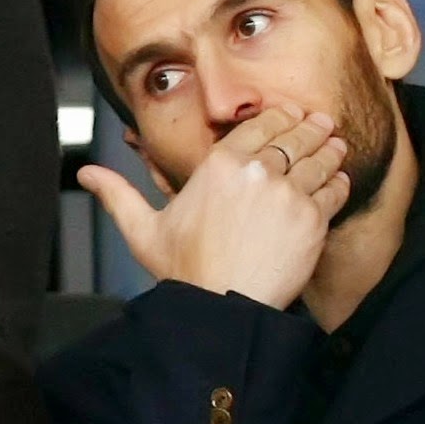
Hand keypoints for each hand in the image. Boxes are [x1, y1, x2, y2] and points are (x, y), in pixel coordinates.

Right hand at [80, 106, 350, 307]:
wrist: (220, 309)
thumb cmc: (184, 272)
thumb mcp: (143, 229)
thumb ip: (118, 194)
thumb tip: (86, 175)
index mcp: (219, 165)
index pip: (259, 125)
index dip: (279, 116)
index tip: (291, 114)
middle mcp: (257, 172)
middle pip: (293, 135)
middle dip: (310, 127)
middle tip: (321, 123)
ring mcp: (288, 194)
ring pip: (319, 158)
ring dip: (329, 149)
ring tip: (335, 145)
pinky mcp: (312, 220)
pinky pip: (333, 190)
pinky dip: (337, 182)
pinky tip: (338, 179)